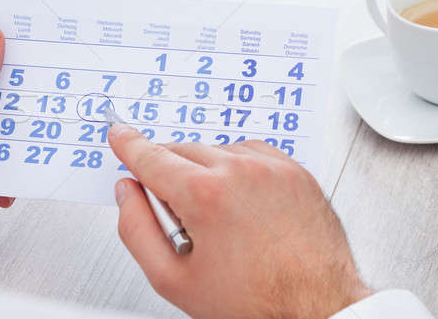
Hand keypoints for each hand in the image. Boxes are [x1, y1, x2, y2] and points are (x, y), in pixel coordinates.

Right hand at [109, 125, 371, 318]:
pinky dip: (236, 168)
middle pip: (181, 152)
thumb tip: (127, 194)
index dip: (129, 147)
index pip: (151, 158)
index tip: (120, 136)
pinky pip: (250, 153)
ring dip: (204, 172)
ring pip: (215, 151)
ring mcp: (271, 167)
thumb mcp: (173, 278)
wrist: (317, 307)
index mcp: (205, 195)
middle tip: (180, 216)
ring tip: (219, 217)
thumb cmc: (254, 302)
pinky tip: (240, 202)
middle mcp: (240, 171)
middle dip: (169, 173)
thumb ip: (136, 229)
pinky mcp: (294, 170)